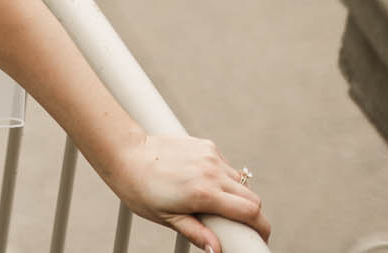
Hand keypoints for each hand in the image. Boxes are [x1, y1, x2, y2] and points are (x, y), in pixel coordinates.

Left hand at [107, 133, 268, 251]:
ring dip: (236, 195)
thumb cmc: (140, 189)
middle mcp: (211, 172)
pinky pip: (226, 166)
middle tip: (239, 224)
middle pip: (251, 198)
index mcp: (203, 193)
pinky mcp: (206, 145)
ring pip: (239, 181)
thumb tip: (217, 250)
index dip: (262, 228)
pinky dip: (223, 177)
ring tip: (214, 203)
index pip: (250, 212)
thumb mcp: (166, 218)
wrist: (125, 153)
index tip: (261, 237)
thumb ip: (196, 233)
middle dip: (252, 214)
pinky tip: (204, 182)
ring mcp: (210, 155)